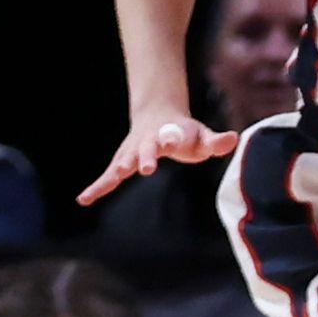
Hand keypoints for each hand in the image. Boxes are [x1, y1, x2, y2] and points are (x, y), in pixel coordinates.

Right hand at [78, 105, 235, 205]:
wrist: (157, 117)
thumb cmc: (183, 132)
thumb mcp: (201, 135)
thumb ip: (215, 141)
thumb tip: (233, 138)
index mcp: (168, 134)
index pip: (170, 137)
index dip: (171, 139)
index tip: (171, 142)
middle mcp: (146, 142)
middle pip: (145, 149)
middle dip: (145, 157)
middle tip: (145, 168)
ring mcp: (131, 152)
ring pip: (123, 161)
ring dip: (119, 169)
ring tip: (117, 175)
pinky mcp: (120, 163)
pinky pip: (108, 177)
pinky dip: (97, 187)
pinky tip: (84, 199)